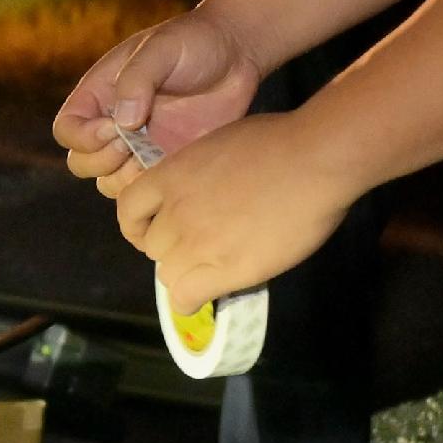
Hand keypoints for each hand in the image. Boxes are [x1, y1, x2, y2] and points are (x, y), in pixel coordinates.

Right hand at [54, 11, 261, 180]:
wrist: (236, 54)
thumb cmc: (193, 41)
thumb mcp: (161, 47)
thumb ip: (137, 79)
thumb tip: (123, 123)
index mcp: (100, 94)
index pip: (67, 129)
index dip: (82, 136)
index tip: (113, 126)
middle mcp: (113, 124)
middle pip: (81, 163)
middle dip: (101, 160)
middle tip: (132, 142)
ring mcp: (141, 146)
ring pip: (110, 182)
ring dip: (124, 178)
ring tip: (153, 155)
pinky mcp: (167, 161)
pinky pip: (146, 188)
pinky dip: (152, 187)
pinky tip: (173, 166)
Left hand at [96, 110, 353, 303]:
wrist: (313, 160)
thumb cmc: (278, 140)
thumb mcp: (219, 144)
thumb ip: (198, 173)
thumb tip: (202, 190)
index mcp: (171, 175)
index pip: (129, 210)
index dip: (139, 225)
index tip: (156, 228)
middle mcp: (175, 211)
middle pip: (154, 247)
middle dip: (174, 248)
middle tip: (204, 245)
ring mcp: (198, 243)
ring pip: (168, 275)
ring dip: (186, 273)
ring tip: (212, 269)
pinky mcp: (225, 271)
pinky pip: (186, 298)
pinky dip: (190, 301)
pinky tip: (206, 295)